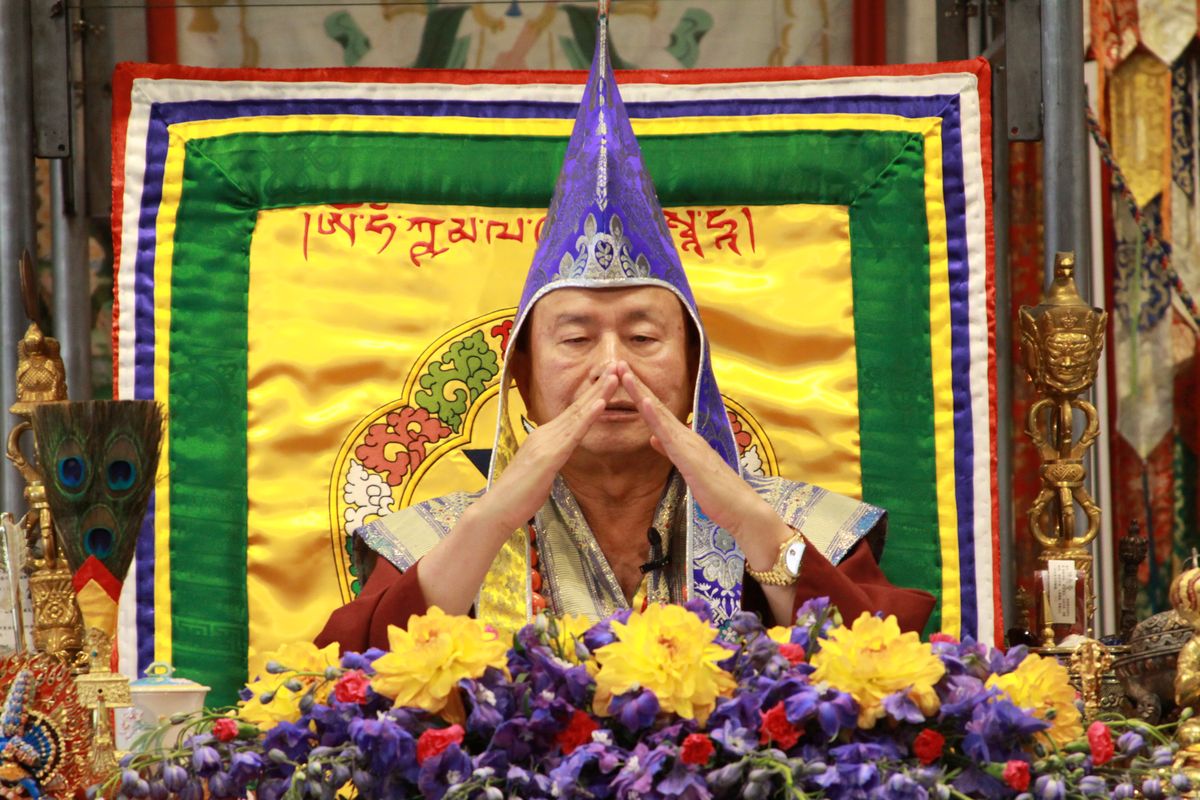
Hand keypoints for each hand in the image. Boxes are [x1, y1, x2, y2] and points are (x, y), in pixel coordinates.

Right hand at [472, 363, 619, 535]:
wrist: (498, 509)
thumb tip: (561, 453)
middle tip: (617, 364)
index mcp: (544, 437)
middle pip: (577, 406)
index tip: (608, 378)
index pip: (573, 412)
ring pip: (577, 414)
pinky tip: (601, 403)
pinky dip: (588, 417)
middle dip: (598, 385)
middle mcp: (544, 434)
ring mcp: (545, 443)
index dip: (592, 394)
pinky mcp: (548, 456)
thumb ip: (552, 458)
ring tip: (614, 375)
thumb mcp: (541, 471)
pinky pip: (573, 434)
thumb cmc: (519, 496)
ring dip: (598, 393)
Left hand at [615, 361, 789, 570]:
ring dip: (642, 392)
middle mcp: (687, 435)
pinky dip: (656, 416)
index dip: (641, 395)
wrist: (741, 509)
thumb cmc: (717, 493)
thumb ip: (671, 451)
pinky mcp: (689, 456)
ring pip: (660, 413)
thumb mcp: (687, 469)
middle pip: (656, 406)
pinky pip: (669, 433)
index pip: (658, 414)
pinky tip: (645, 402)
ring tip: (625, 374)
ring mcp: (689, 443)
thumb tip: (654, 438)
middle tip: (618, 364)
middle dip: (637, 385)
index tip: (625, 378)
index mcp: (684, 439)